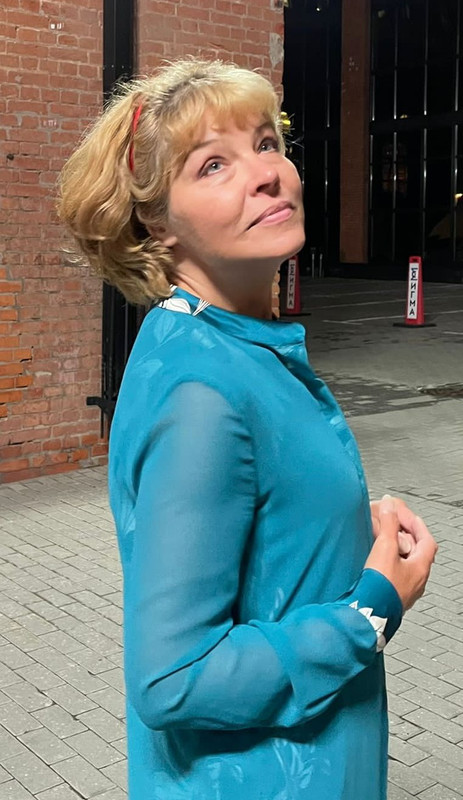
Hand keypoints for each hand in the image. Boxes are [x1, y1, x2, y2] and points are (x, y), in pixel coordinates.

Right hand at [365, 496, 437, 610]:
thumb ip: (388, 524)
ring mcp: (406, 590)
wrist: (368, 613)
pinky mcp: (393, 596)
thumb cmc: (381, 586)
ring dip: (397, 550)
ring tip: (383, 541)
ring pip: (407, 564)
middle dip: (406, 536)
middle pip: (418, 552)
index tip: (404, 515)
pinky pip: (396, 575)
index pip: (427, 540)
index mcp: (421, 568)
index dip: (416, 524)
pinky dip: (390, 563)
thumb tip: (390, 507)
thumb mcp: (385, 547)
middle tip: (393, 525)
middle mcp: (417, 581)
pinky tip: (376, 562)